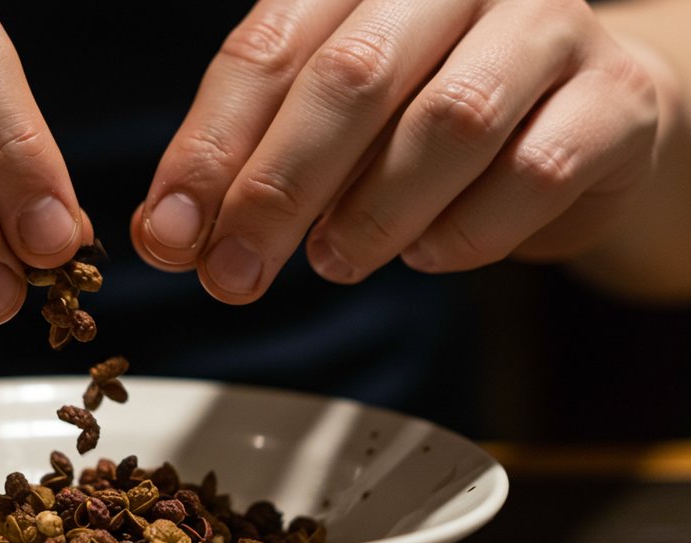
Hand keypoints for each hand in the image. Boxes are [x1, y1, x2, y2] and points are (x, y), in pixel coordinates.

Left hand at [132, 0, 658, 302]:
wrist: (585, 112)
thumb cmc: (430, 114)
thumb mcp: (332, 126)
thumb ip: (253, 163)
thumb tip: (170, 234)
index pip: (266, 49)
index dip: (207, 149)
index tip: (167, 234)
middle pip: (351, 78)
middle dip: (276, 190)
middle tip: (231, 273)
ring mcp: (547, 29)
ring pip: (450, 122)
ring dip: (373, 214)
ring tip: (333, 263)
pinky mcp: (616, 99)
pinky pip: (536, 171)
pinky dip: (467, 232)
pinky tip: (429, 254)